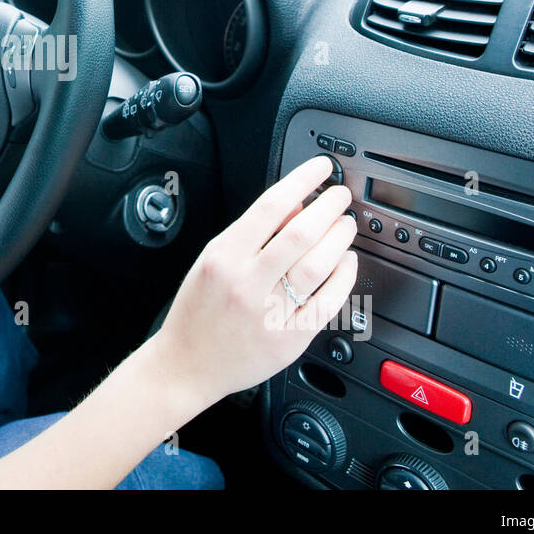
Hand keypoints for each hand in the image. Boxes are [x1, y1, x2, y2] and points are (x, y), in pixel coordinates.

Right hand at [145, 155, 358, 410]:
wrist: (187, 364)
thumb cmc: (197, 312)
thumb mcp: (212, 260)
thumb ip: (251, 233)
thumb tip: (293, 206)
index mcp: (224, 256)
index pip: (270, 206)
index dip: (301, 181)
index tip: (320, 169)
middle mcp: (246, 282)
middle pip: (300, 234)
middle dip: (328, 207)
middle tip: (340, 197)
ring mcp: (269, 312)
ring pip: (317, 266)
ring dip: (339, 239)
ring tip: (346, 226)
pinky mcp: (289, 338)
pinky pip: (326, 303)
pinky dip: (343, 278)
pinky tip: (346, 264)